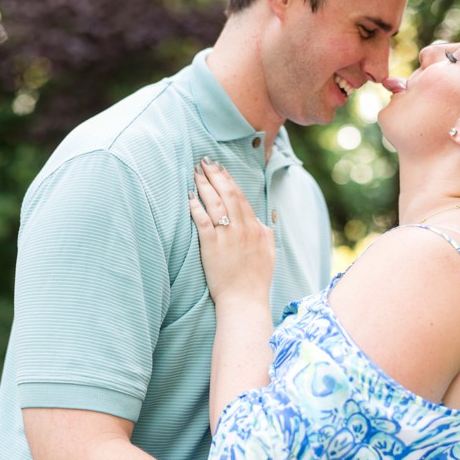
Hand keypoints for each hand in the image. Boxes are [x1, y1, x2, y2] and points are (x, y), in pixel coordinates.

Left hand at [189, 159, 274, 306]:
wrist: (245, 299)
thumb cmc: (256, 279)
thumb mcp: (268, 253)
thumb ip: (265, 234)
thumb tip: (261, 221)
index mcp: (257, 229)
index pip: (241, 198)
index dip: (229, 180)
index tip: (220, 168)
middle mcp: (243, 229)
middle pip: (228, 195)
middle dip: (216, 175)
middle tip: (204, 161)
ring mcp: (227, 237)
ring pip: (216, 204)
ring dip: (205, 185)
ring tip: (195, 172)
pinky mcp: (212, 247)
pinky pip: (203, 222)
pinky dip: (197, 207)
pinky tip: (190, 196)